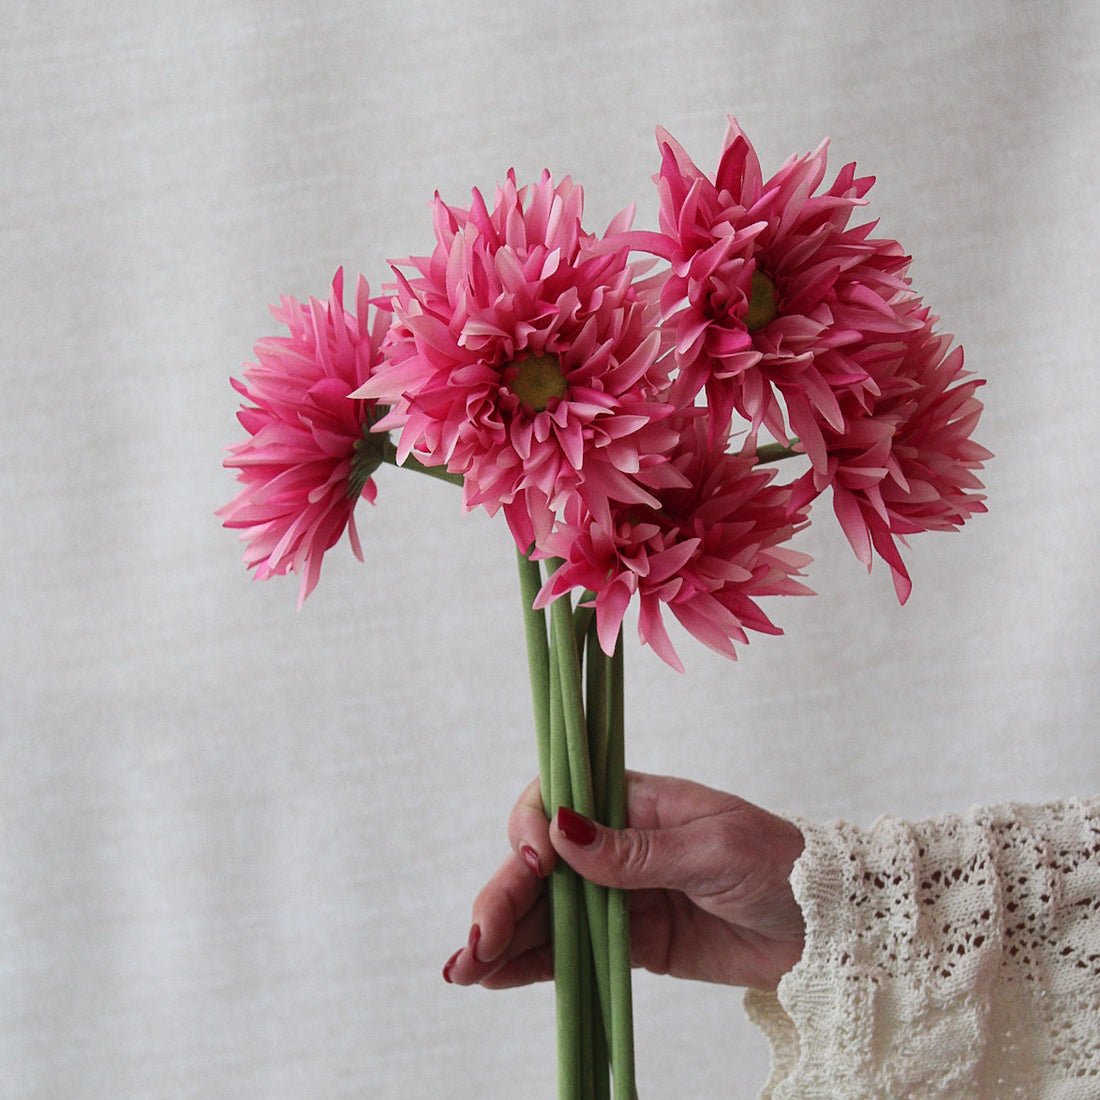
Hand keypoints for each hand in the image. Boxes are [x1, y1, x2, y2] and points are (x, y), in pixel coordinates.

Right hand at [443, 771, 804, 991]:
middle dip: (503, 896)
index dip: (533, 827)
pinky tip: (493, 975)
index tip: (535, 862)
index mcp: (635, 799)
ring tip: (463, 969)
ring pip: (547, 909)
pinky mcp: (631, 940)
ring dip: (502, 935)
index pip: (559, 798)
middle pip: (541, 862)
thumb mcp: (715, 846)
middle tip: (476, 941)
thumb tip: (562, 831)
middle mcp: (616, 841)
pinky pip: (571, 948)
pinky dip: (531, 962)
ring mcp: (620, 893)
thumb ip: (637, 850)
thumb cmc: (781, 863)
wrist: (829, 927)